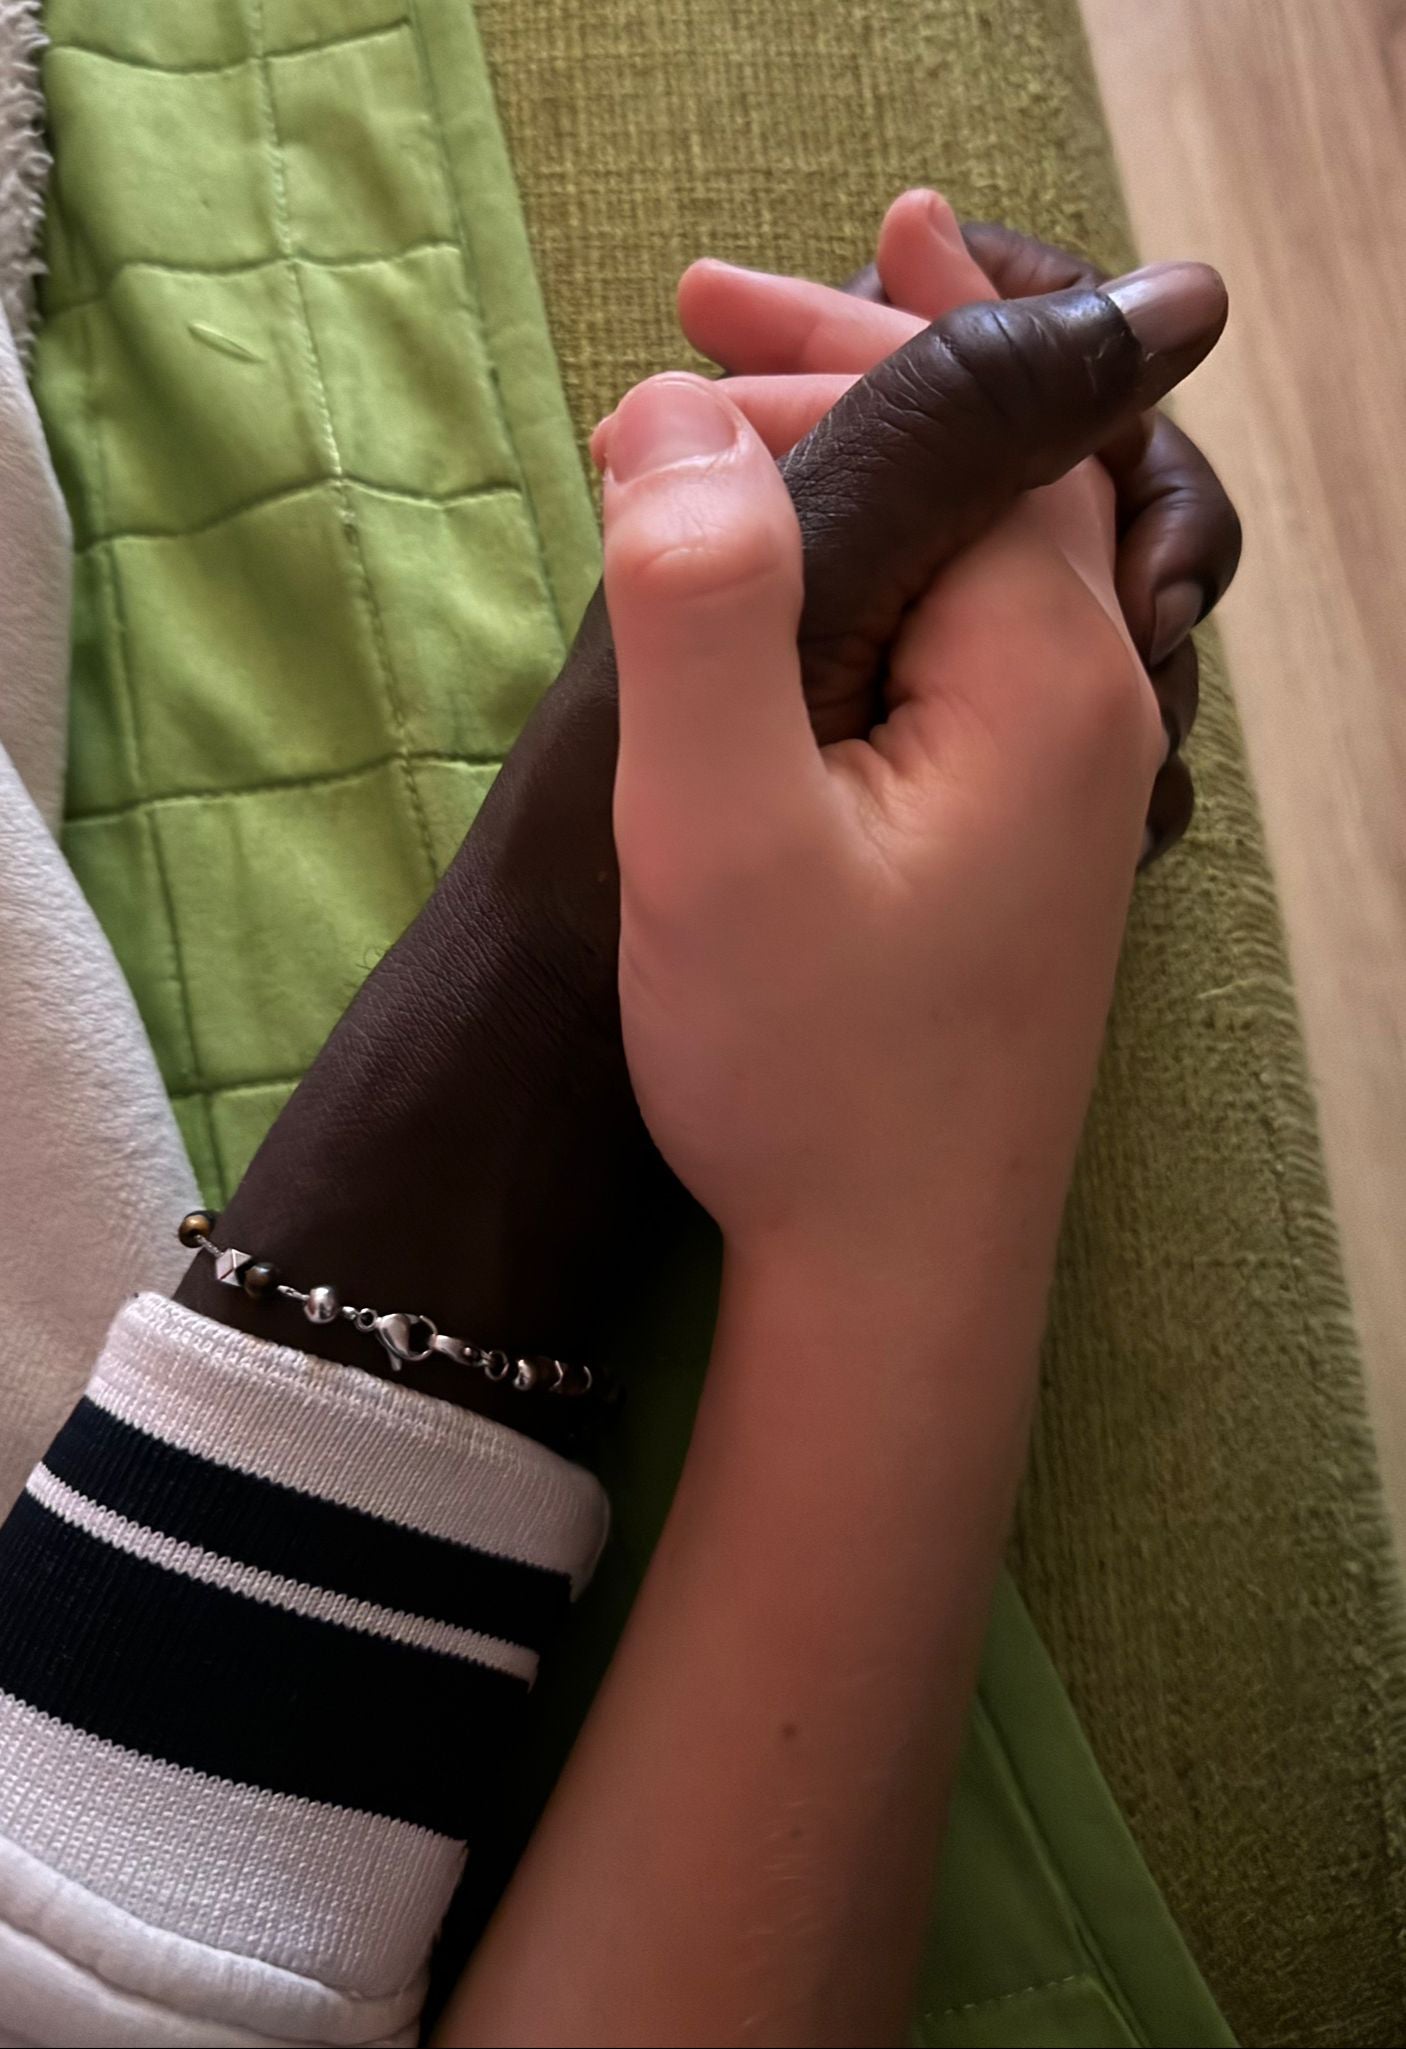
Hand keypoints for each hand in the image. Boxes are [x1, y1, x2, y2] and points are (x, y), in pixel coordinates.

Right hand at [177, 242, 1224, 1436]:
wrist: (899, 1275)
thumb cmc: (810, 1074)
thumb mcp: (718, 835)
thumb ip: (703, 609)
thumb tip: (677, 418)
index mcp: (1046, 671)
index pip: (968, 426)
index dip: (837, 344)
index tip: (693, 316)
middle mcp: (1095, 705)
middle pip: (1004, 470)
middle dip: (859, 375)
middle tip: (710, 327)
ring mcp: (1074, 778)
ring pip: (994, 553)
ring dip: (883, 470)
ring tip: (765, 420)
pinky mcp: (1029, 839)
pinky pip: (981, 641)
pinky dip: (901, 569)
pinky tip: (831, 591)